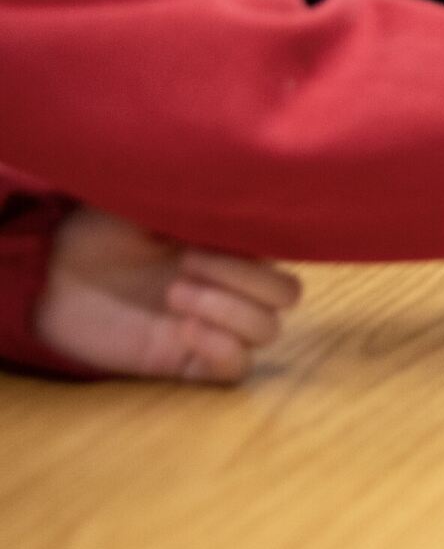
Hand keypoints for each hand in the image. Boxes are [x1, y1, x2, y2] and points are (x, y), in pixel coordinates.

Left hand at [34, 208, 302, 382]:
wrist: (52, 280)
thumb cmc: (98, 234)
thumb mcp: (146, 201)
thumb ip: (194, 199)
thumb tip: (234, 181)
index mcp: (231, 247)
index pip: (283, 250)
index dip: (255, 244)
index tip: (203, 233)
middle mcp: (233, 287)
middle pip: (287, 294)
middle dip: (243, 278)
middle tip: (184, 266)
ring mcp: (217, 327)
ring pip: (269, 330)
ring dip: (226, 311)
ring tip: (173, 297)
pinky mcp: (194, 363)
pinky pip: (240, 366)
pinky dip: (221, 348)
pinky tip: (183, 331)